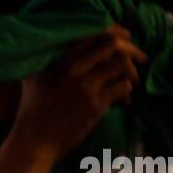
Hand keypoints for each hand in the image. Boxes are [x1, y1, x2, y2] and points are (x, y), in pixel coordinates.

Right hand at [12, 25, 147, 160]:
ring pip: (122, 65)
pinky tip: (125, 100)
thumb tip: (61, 47)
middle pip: (113, 46)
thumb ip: (48, 60)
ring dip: (132, 71)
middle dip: (131, 50)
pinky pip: (122, 88)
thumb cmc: (32, 109)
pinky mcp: (95, 105)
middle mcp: (73, 69)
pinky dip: (128, 92)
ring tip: (132, 79)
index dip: (115, 32)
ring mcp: (85, 86)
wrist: (34, 140)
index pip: (94, 34)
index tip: (125, 37)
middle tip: (140, 57)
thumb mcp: (34, 78)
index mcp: (60, 60)